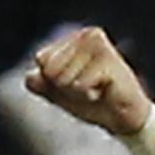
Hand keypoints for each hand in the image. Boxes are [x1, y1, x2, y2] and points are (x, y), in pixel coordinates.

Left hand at [24, 27, 151, 135]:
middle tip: (88, 88)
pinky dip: (88, 96)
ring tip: (97, 90)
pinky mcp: (110, 61)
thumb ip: (40, 84)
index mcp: (75, 37)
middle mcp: (88, 35)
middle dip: (64, 87)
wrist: (124, 119)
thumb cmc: (93, 101)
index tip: (76, 83)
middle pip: (50, 69)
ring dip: (77, 93)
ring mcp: (100, 47)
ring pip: (63, 77)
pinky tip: (105, 93)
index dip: (53, 80)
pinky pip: (78, 85)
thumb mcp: (59, 93)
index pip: (42, 59)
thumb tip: (30, 77)